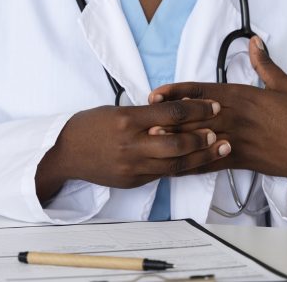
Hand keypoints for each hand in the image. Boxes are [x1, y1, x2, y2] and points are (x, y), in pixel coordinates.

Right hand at [35, 99, 227, 202]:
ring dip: (201, 157)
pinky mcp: (133, 181)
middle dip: (203, 138)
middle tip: (220, 131)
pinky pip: (164, 174)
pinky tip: (198, 162)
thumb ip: (146, 113)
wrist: (66, 153)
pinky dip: (183, 167)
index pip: (170, 113)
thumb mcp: (116, 110)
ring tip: (221, 148)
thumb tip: (175, 111)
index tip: (213, 105)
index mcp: (127, 120)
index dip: (196, 109)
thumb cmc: (90, 126)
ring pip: (175, 164)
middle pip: (176, 143)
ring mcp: (132, 167)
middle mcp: (131, 145)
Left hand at [148, 37, 286, 184]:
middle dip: (168, 116)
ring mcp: (235, 140)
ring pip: (198, 139)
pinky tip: (176, 166)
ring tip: (151, 140)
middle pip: (193, 116)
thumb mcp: (285, 85)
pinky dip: (192, 164)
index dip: (177, 92)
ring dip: (174, 139)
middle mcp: (234, 118)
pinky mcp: (240, 160)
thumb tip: (255, 42)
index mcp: (242, 97)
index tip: (156, 93)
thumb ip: (265, 64)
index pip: (202, 91)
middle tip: (144, 117)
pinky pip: (211, 163)